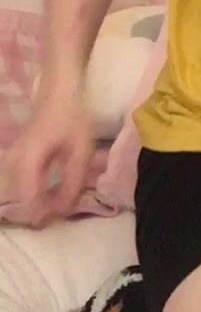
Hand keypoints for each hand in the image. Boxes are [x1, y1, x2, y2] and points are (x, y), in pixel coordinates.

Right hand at [2, 84, 93, 226]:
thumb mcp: (80, 152)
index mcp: (28, 161)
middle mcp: (12, 163)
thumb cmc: (72, 120)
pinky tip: (51, 191)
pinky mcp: (13, 161)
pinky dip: (35, 193)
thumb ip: (73, 184)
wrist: (57, 95)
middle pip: (22, 201)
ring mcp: (10, 162)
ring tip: (60, 200)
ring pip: (20, 195)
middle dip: (42, 210)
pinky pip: (20, 186)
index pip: (29, 202)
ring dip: (39, 202)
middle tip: (64, 208)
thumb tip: (62, 212)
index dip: (44, 215)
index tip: (62, 216)